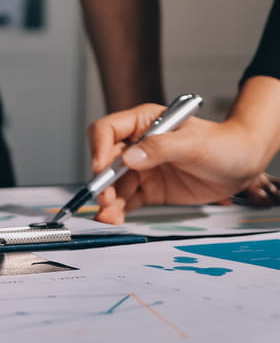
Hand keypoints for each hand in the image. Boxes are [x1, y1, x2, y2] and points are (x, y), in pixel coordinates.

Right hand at [88, 103, 271, 223]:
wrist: (243, 165)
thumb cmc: (224, 144)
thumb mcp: (195, 143)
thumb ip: (161, 147)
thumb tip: (129, 157)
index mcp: (144, 123)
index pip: (108, 131)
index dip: (99, 148)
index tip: (100, 167)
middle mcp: (138, 145)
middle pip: (106, 162)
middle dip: (102, 181)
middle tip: (104, 198)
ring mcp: (142, 169)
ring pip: (114, 185)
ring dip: (108, 201)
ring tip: (109, 216)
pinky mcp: (149, 189)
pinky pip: (126, 200)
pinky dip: (118, 210)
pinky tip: (116, 218)